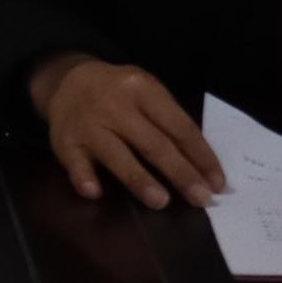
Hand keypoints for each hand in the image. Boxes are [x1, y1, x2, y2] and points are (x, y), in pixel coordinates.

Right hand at [27, 50, 223, 210]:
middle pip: (153, 143)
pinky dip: (84, 177)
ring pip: (117, 154)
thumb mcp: (146, 92)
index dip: (200, 156)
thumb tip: (202, 165)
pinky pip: (75, 162)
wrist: (67, 81)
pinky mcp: (65, 142)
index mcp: (142, 89)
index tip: (217, 183)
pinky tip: (95, 193)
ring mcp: (88, 124)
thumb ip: (168, 121)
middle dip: (180, 173)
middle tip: (202, 199)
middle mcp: (115, 105)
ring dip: (139, 179)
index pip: (178, 126)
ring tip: (160, 202)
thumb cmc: (119, 93)